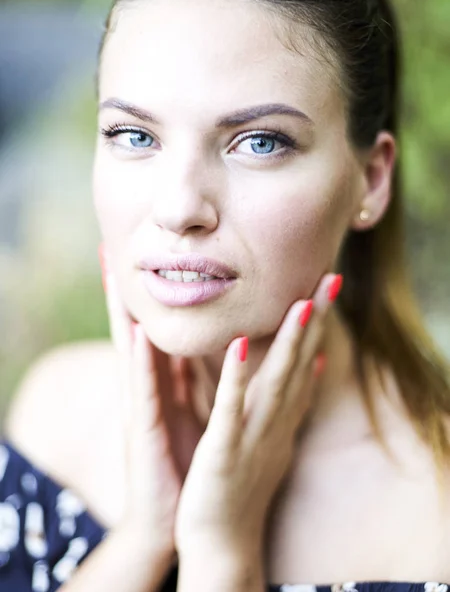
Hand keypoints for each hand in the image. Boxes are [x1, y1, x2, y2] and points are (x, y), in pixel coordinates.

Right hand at [100, 246, 203, 557]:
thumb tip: (215, 347)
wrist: (175, 520)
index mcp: (162, 384)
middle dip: (123, 290)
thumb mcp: (193, 412)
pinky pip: (146, 391)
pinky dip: (142, 361)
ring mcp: (141, 407)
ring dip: (125, 310)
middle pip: (134, 329)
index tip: (151, 255)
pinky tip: (140, 332)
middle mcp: (146, 389)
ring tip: (115, 269)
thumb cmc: (186, 463)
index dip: (152, 293)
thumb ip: (196, 380)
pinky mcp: (145, 430)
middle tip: (110, 245)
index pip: (157, 328)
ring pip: (133, 350)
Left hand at [174, 273, 340, 555]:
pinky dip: (239, 376)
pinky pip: (231, 408)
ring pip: (275, 380)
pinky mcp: (224, 449)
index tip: (328, 286)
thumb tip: (315, 366)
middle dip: (316, 320)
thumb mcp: (274, 436)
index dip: (319, 324)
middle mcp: (275, 421)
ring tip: (302, 302)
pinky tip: (242, 344)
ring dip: (290, 341)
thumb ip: (292, 401)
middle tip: (332, 277)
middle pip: (299, 363)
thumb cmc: (243, 484)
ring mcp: (252, 434)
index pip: (305, 361)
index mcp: (280, 416)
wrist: (222, 541)